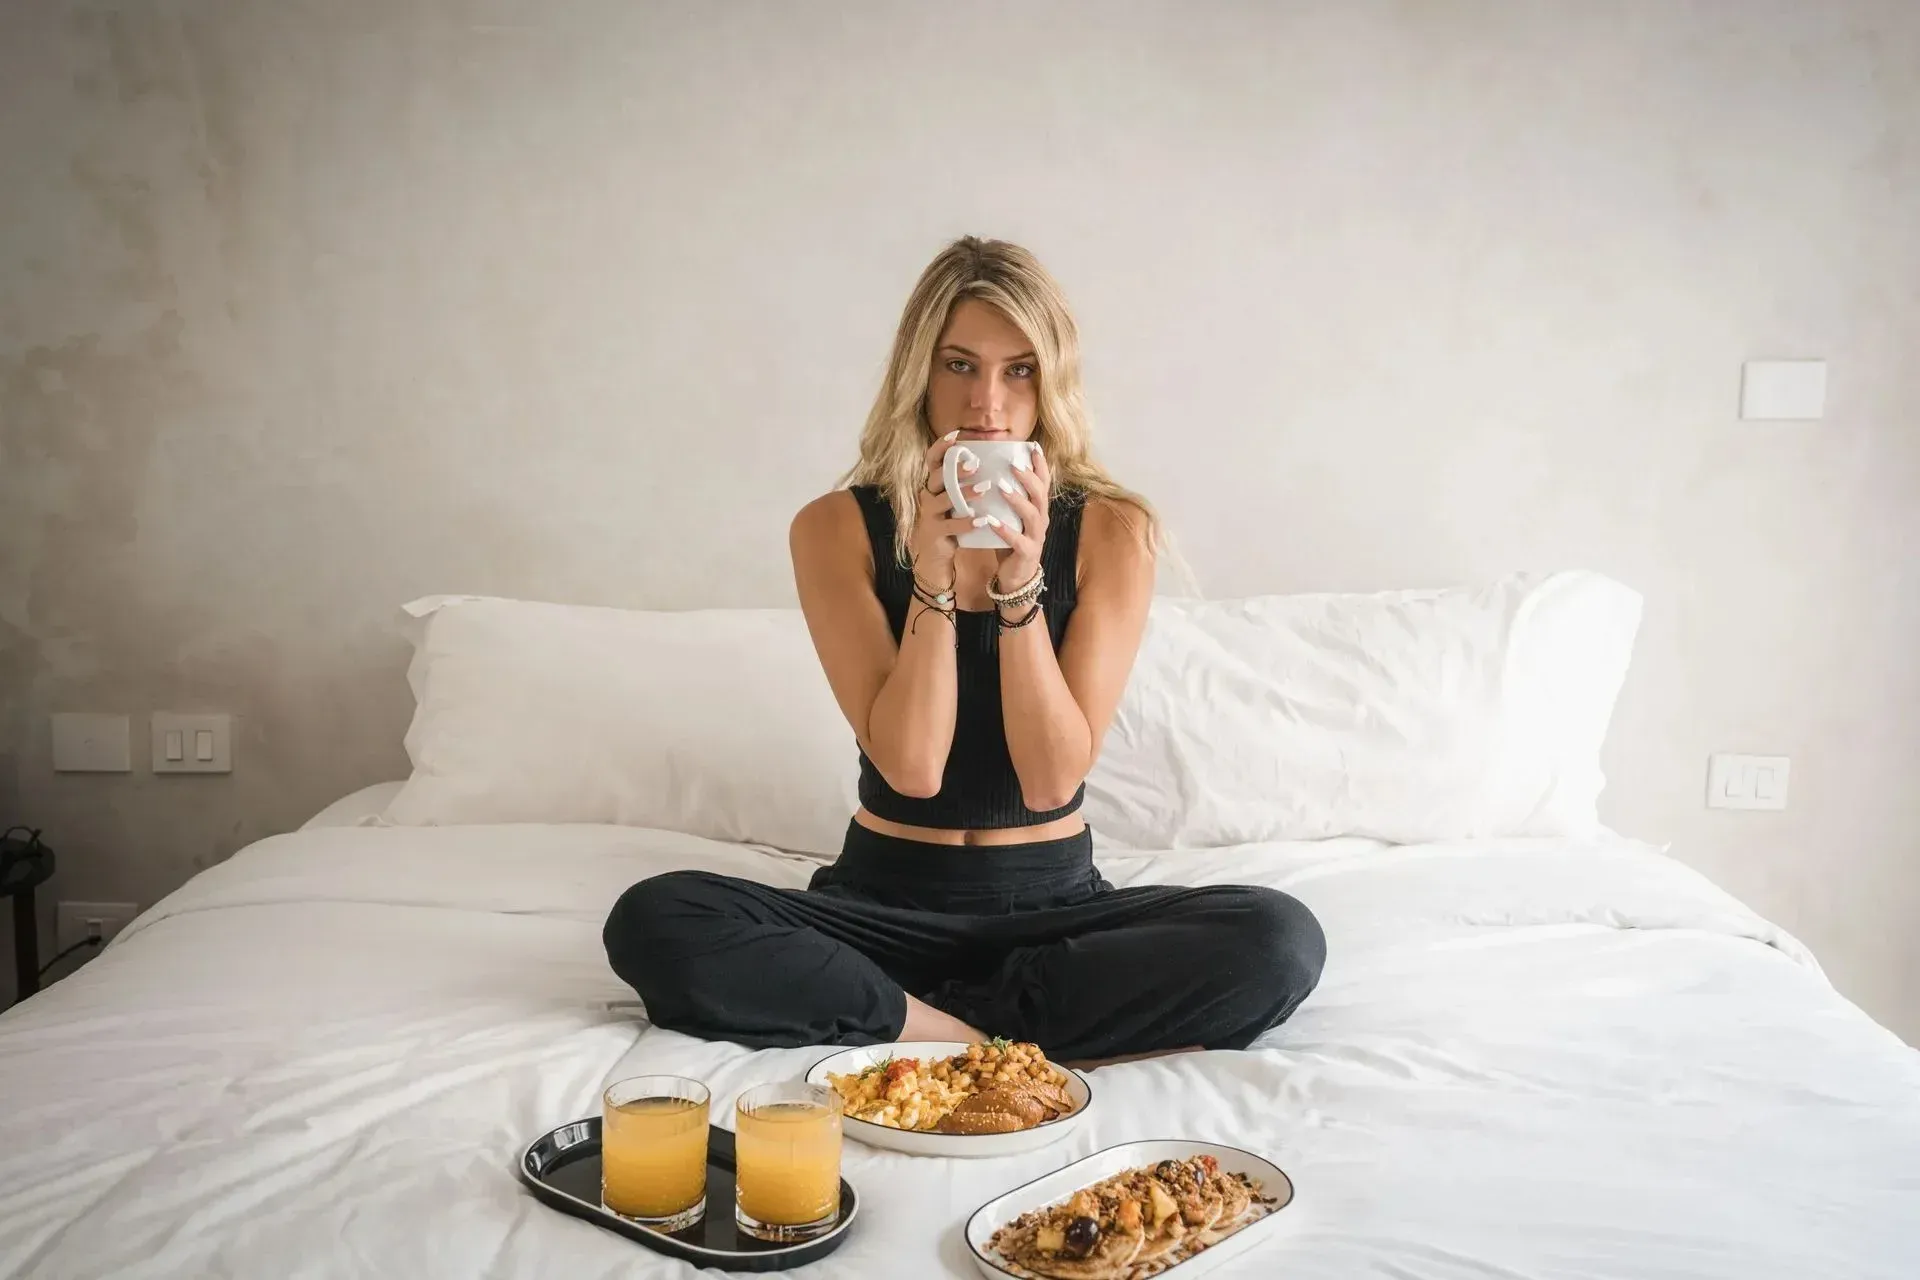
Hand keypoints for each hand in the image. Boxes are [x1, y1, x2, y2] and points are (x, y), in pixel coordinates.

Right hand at [909, 433, 980, 587]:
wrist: (936, 555)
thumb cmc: (951, 522)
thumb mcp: (956, 500)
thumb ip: (964, 482)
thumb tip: (988, 460)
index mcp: (934, 484)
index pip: (932, 460)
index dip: (941, 447)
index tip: (956, 435)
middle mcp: (928, 495)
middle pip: (938, 477)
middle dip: (956, 469)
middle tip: (975, 463)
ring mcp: (929, 513)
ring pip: (944, 499)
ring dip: (965, 493)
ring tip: (984, 489)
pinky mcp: (934, 532)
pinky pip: (949, 525)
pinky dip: (966, 522)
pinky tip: (982, 520)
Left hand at [990, 443, 1049, 593]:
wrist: (1015, 577)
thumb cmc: (1011, 542)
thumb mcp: (1012, 516)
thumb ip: (1007, 497)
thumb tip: (991, 469)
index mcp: (1038, 509)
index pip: (1043, 482)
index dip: (1040, 464)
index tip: (1032, 446)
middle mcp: (1041, 520)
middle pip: (1040, 494)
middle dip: (1028, 477)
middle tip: (1012, 464)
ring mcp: (1036, 537)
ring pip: (1032, 515)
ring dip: (1017, 500)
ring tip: (1001, 487)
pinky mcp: (1027, 553)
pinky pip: (1018, 541)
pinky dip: (1005, 530)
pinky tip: (991, 521)